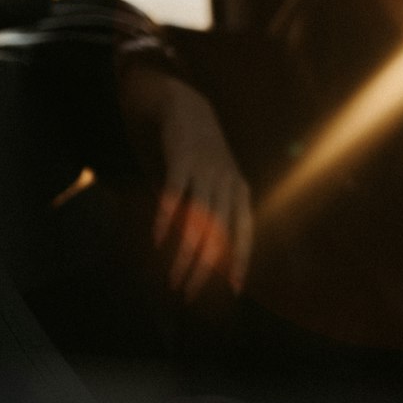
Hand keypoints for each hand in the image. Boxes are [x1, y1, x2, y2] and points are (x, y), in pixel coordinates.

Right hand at [119, 66, 253, 299]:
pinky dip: (166, 217)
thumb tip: (207, 251)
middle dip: (205, 268)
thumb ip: (214, 212)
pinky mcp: (183, 159)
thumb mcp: (217, 182)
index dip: (241, 260)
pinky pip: (175, 192)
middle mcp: (227, 182)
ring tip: (172, 279)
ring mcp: (206, 170)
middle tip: (188, 294)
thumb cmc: (202, 154)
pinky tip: (157, 240)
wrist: (187, 108)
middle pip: (219, 232)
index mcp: (240, 190)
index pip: (245, 231)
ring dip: (185, 252)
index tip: (234, 290)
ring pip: (199, 219)